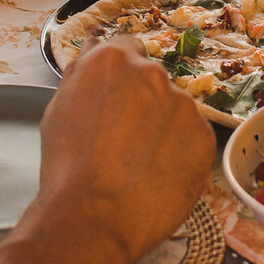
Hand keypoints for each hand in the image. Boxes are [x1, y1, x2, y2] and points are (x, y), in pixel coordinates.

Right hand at [21, 39, 213, 263]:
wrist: (93, 218)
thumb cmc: (67, 168)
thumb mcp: (59, 109)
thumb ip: (82, 72)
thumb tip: (95, 45)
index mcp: (112, 60)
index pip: (126, 49)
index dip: (119, 78)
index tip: (115, 100)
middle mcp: (152, 74)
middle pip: (151, 81)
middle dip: (141, 105)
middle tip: (122, 142)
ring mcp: (183, 104)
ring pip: (174, 110)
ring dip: (162, 128)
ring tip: (138, 165)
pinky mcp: (204, 136)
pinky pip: (193, 137)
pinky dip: (179, 153)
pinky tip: (157, 175)